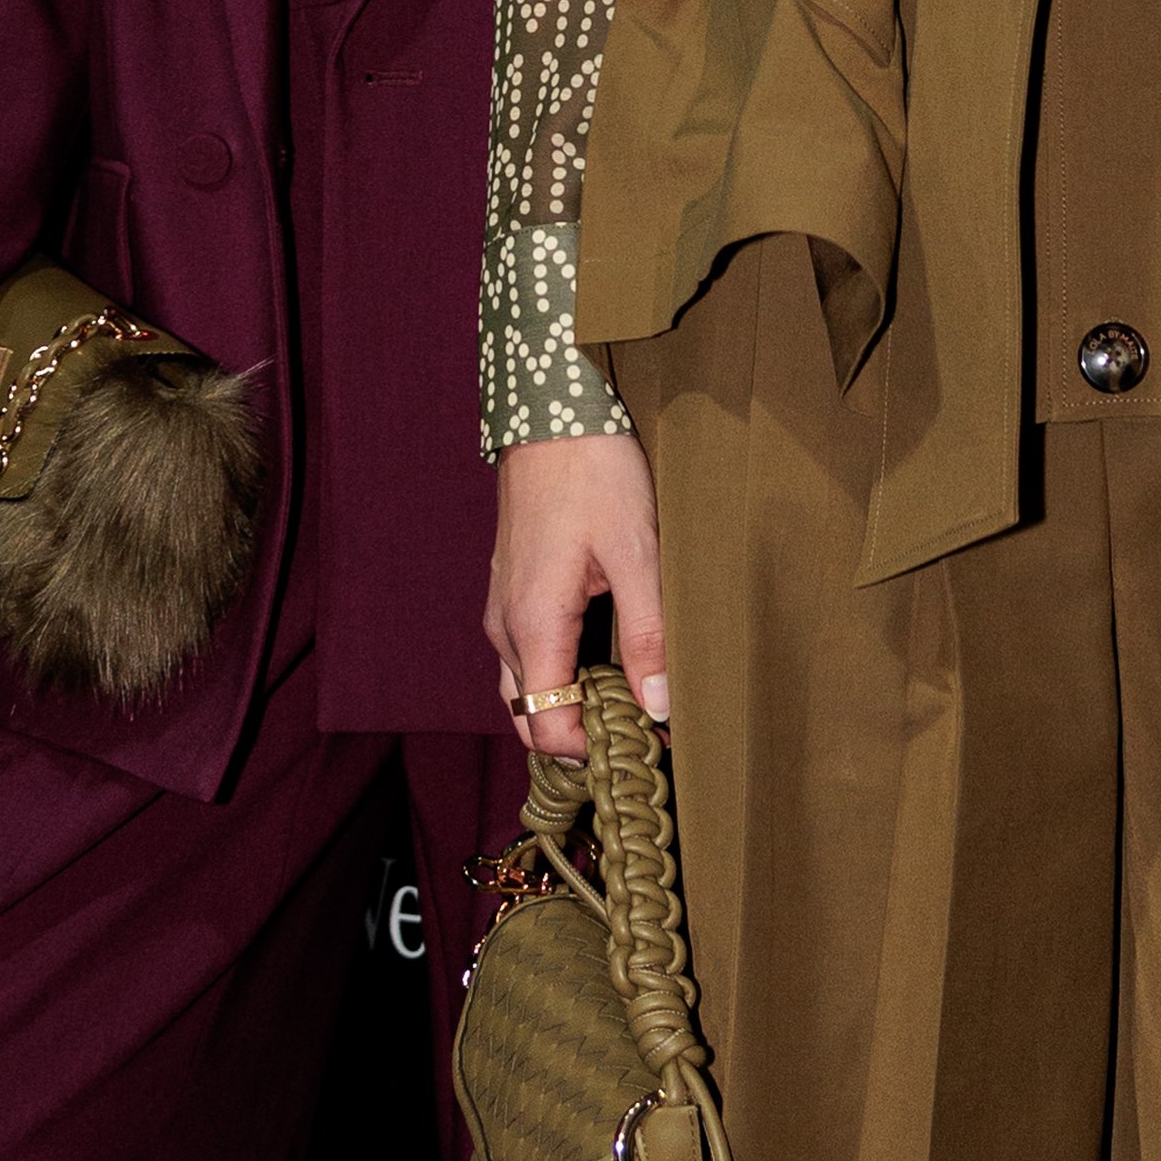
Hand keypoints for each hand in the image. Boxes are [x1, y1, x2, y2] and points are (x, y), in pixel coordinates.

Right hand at [485, 434, 665, 761]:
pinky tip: (605, 658)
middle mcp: (505, 625)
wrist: (552, 408)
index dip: (592, 751)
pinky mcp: (511, 587)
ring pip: (525, 686)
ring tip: (630, 700)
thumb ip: (647, 635)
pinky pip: (526, 653)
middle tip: (643, 731)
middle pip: (530, 715)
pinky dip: (559, 673)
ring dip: (569, 705)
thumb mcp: (637, 552)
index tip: (646, 747)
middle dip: (580, 737)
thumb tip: (658, 707)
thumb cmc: (595, 471)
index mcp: (532, 624)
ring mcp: (502, 605)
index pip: (546, 728)